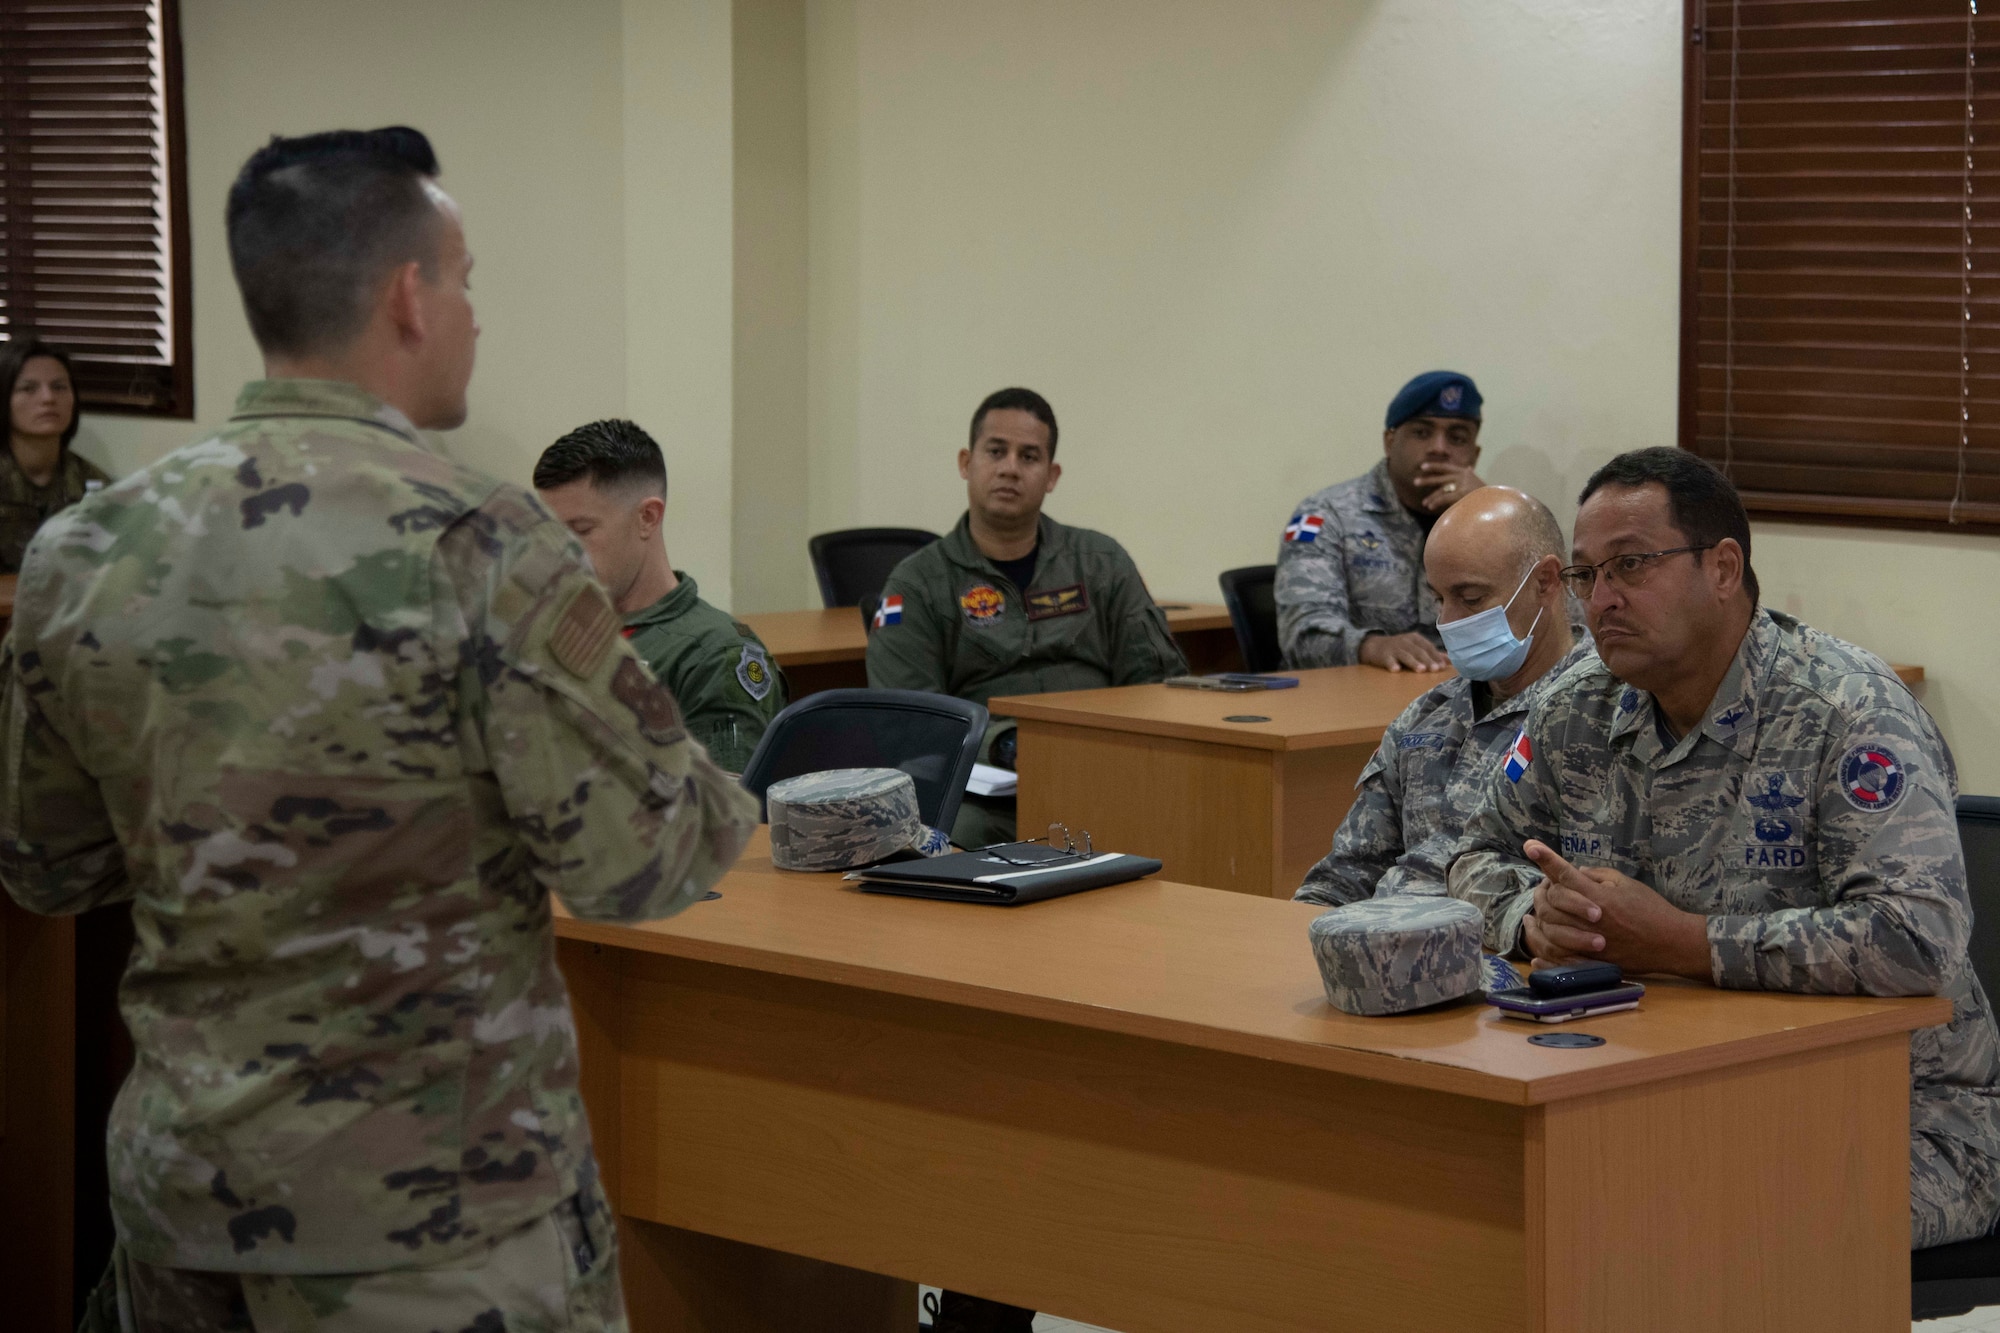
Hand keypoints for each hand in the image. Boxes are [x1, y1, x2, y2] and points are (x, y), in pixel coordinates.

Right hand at [1358, 631, 1449, 672]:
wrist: (1374, 647)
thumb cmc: (1400, 649)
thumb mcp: (1416, 648)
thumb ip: (1432, 654)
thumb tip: (1449, 661)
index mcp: (1415, 639)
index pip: (1428, 647)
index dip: (1436, 656)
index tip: (1443, 666)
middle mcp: (1405, 641)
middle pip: (1418, 651)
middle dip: (1427, 660)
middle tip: (1435, 669)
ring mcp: (1394, 648)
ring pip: (1405, 655)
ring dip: (1413, 662)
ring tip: (1421, 670)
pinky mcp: (1383, 655)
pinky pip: (1388, 660)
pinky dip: (1392, 664)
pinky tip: (1396, 670)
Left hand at [1416, 462, 1482, 512]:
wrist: (1498, 501)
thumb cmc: (1488, 493)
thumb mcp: (1478, 481)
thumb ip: (1470, 475)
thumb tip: (1468, 467)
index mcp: (1465, 472)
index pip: (1446, 467)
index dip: (1434, 466)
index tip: (1422, 466)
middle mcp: (1463, 476)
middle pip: (1441, 478)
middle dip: (1427, 480)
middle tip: (1415, 482)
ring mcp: (1463, 484)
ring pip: (1442, 490)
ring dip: (1432, 497)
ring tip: (1424, 503)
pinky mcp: (1462, 494)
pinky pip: (1445, 498)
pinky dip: (1437, 502)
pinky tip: (1430, 507)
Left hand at [1519, 840, 1711, 978]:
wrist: (1672, 943)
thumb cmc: (1652, 909)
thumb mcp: (1627, 883)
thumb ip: (1598, 876)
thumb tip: (1573, 873)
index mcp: (1599, 897)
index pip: (1565, 874)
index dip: (1546, 859)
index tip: (1530, 846)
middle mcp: (1589, 920)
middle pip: (1551, 902)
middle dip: (1541, 891)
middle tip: (1540, 887)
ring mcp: (1588, 943)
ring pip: (1549, 929)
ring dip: (1537, 920)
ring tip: (1532, 914)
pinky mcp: (1591, 961)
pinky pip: (1558, 957)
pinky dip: (1544, 950)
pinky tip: (1536, 945)